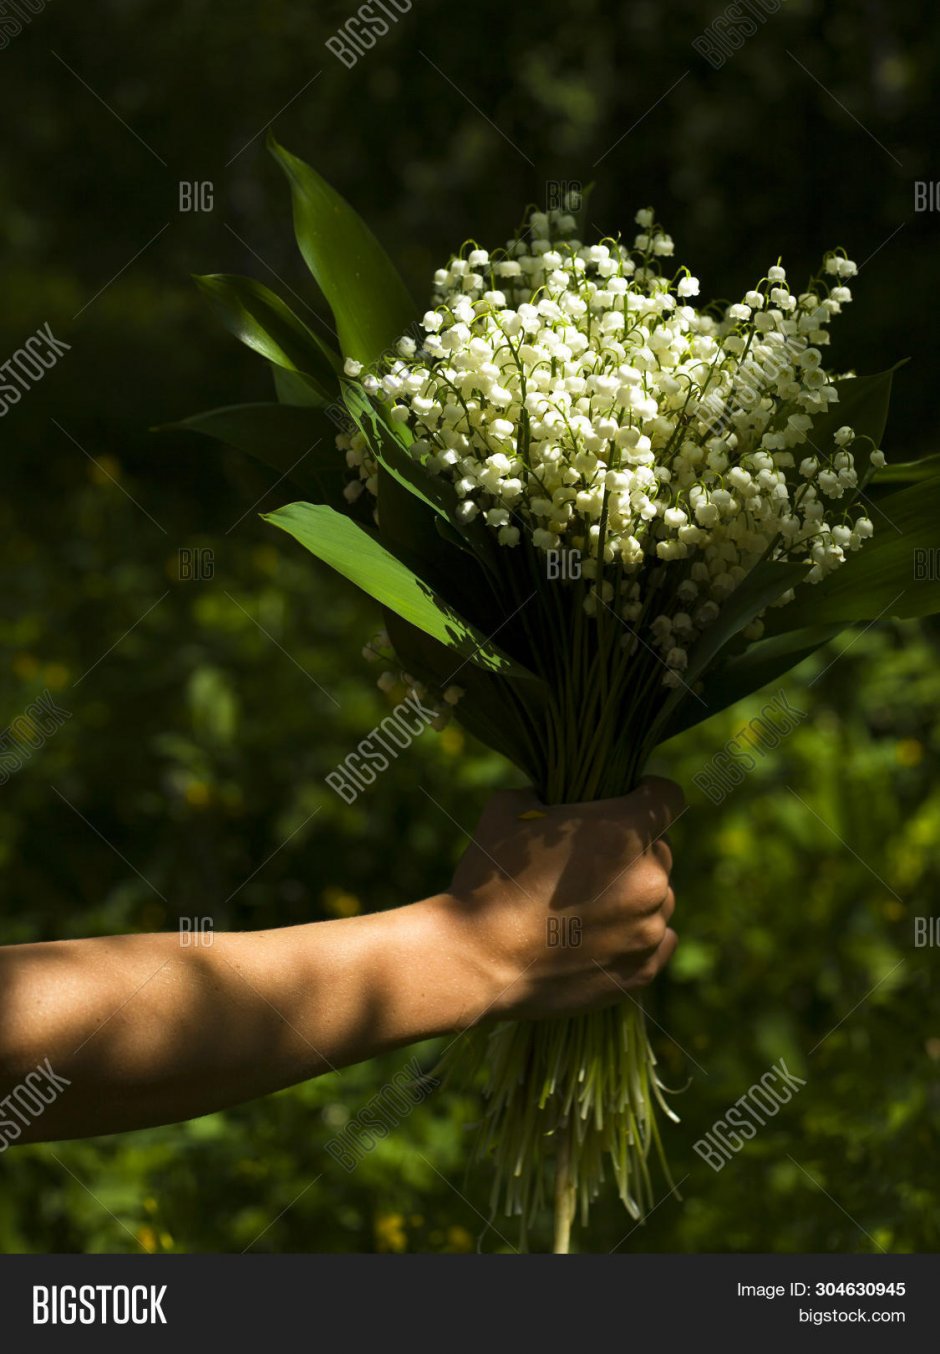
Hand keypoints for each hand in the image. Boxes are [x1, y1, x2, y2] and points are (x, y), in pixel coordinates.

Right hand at [441, 777, 683, 1021]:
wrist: (475, 961)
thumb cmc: (489, 881)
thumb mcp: (507, 812)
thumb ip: (543, 794)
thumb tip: (550, 797)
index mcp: (623, 832)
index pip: (668, 798)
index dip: (648, 794)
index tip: (631, 800)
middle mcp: (648, 880)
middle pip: (660, 851)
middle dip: (632, 851)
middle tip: (590, 863)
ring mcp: (648, 930)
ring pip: (659, 898)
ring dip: (634, 895)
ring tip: (588, 905)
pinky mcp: (640, 972)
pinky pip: (659, 941)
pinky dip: (639, 935)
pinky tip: (604, 934)